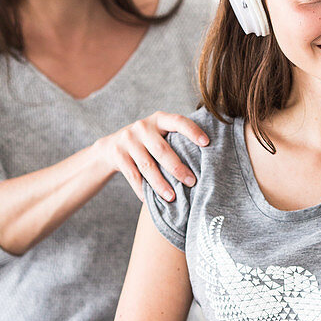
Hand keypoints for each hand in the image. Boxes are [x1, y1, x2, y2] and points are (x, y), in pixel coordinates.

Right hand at [93, 112, 208, 201]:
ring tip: (172, 197)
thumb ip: (177, 138)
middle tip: (192, 182)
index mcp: (159, 119)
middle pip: (162, 149)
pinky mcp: (118, 155)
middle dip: (178, 168)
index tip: (207, 143)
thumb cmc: (147, 142)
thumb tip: (209, 156)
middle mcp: (142, 127)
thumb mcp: (160, 133)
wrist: (111, 146)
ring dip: (160, 184)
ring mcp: (128, 140)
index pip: (178, 121)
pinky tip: (151, 201)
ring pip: (147, 166)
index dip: (192, 131)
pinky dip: (143, 190)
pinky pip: (133, 176)